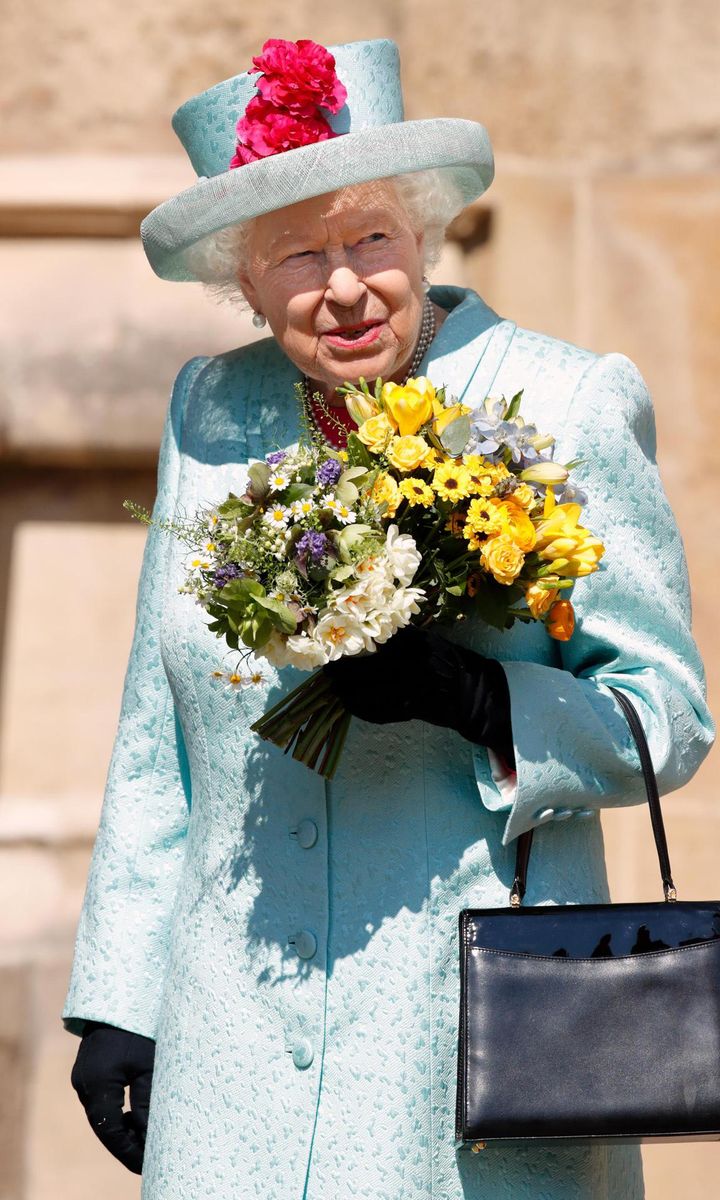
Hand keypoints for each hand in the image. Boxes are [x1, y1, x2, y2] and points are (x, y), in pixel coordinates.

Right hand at [70, 1020, 154, 1173]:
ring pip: (102, 1115)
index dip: (128, 1151)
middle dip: (126, 1144)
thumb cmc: (139, 1025)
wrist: (121, 993)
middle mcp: (84, 1084)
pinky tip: (134, 1118)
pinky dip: (116, 1114)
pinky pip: (101, 1101)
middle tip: (149, 1157)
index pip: (110, 1131)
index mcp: (97, 1085)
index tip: (146, 1164)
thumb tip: (152, 1137)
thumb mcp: (149, 1065)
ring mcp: (83, 1077)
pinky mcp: (89, 1071)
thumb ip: (148, 1103)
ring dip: (122, 1130)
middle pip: (104, 1127)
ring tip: (145, 1141)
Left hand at [322, 624, 514, 765]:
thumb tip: (366, 634)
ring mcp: (412, 692)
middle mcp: (412, 668)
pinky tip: (352, 706)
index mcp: (415, 647)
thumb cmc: (448, 661)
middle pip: (365, 673)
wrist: (474, 692)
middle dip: (342, 676)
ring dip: (347, 696)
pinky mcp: (412, 710)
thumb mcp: (427, 640)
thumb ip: (399, 638)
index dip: (349, 654)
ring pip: (369, 697)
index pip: (372, 648)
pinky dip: (362, 710)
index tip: (333, 656)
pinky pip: (379, 713)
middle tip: (328, 675)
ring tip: (336, 691)